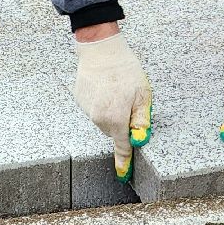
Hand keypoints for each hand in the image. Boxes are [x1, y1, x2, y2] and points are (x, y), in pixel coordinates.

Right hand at [73, 33, 152, 181]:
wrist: (100, 49)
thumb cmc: (125, 70)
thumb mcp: (143, 95)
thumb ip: (141, 121)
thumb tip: (139, 140)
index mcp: (116, 119)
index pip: (121, 147)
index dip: (123, 162)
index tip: (122, 175)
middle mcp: (98, 118)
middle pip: (114, 132)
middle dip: (122, 123)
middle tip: (130, 102)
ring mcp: (87, 109)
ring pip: (104, 120)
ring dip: (111, 112)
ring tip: (116, 91)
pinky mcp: (80, 100)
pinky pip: (94, 109)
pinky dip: (101, 103)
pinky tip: (105, 88)